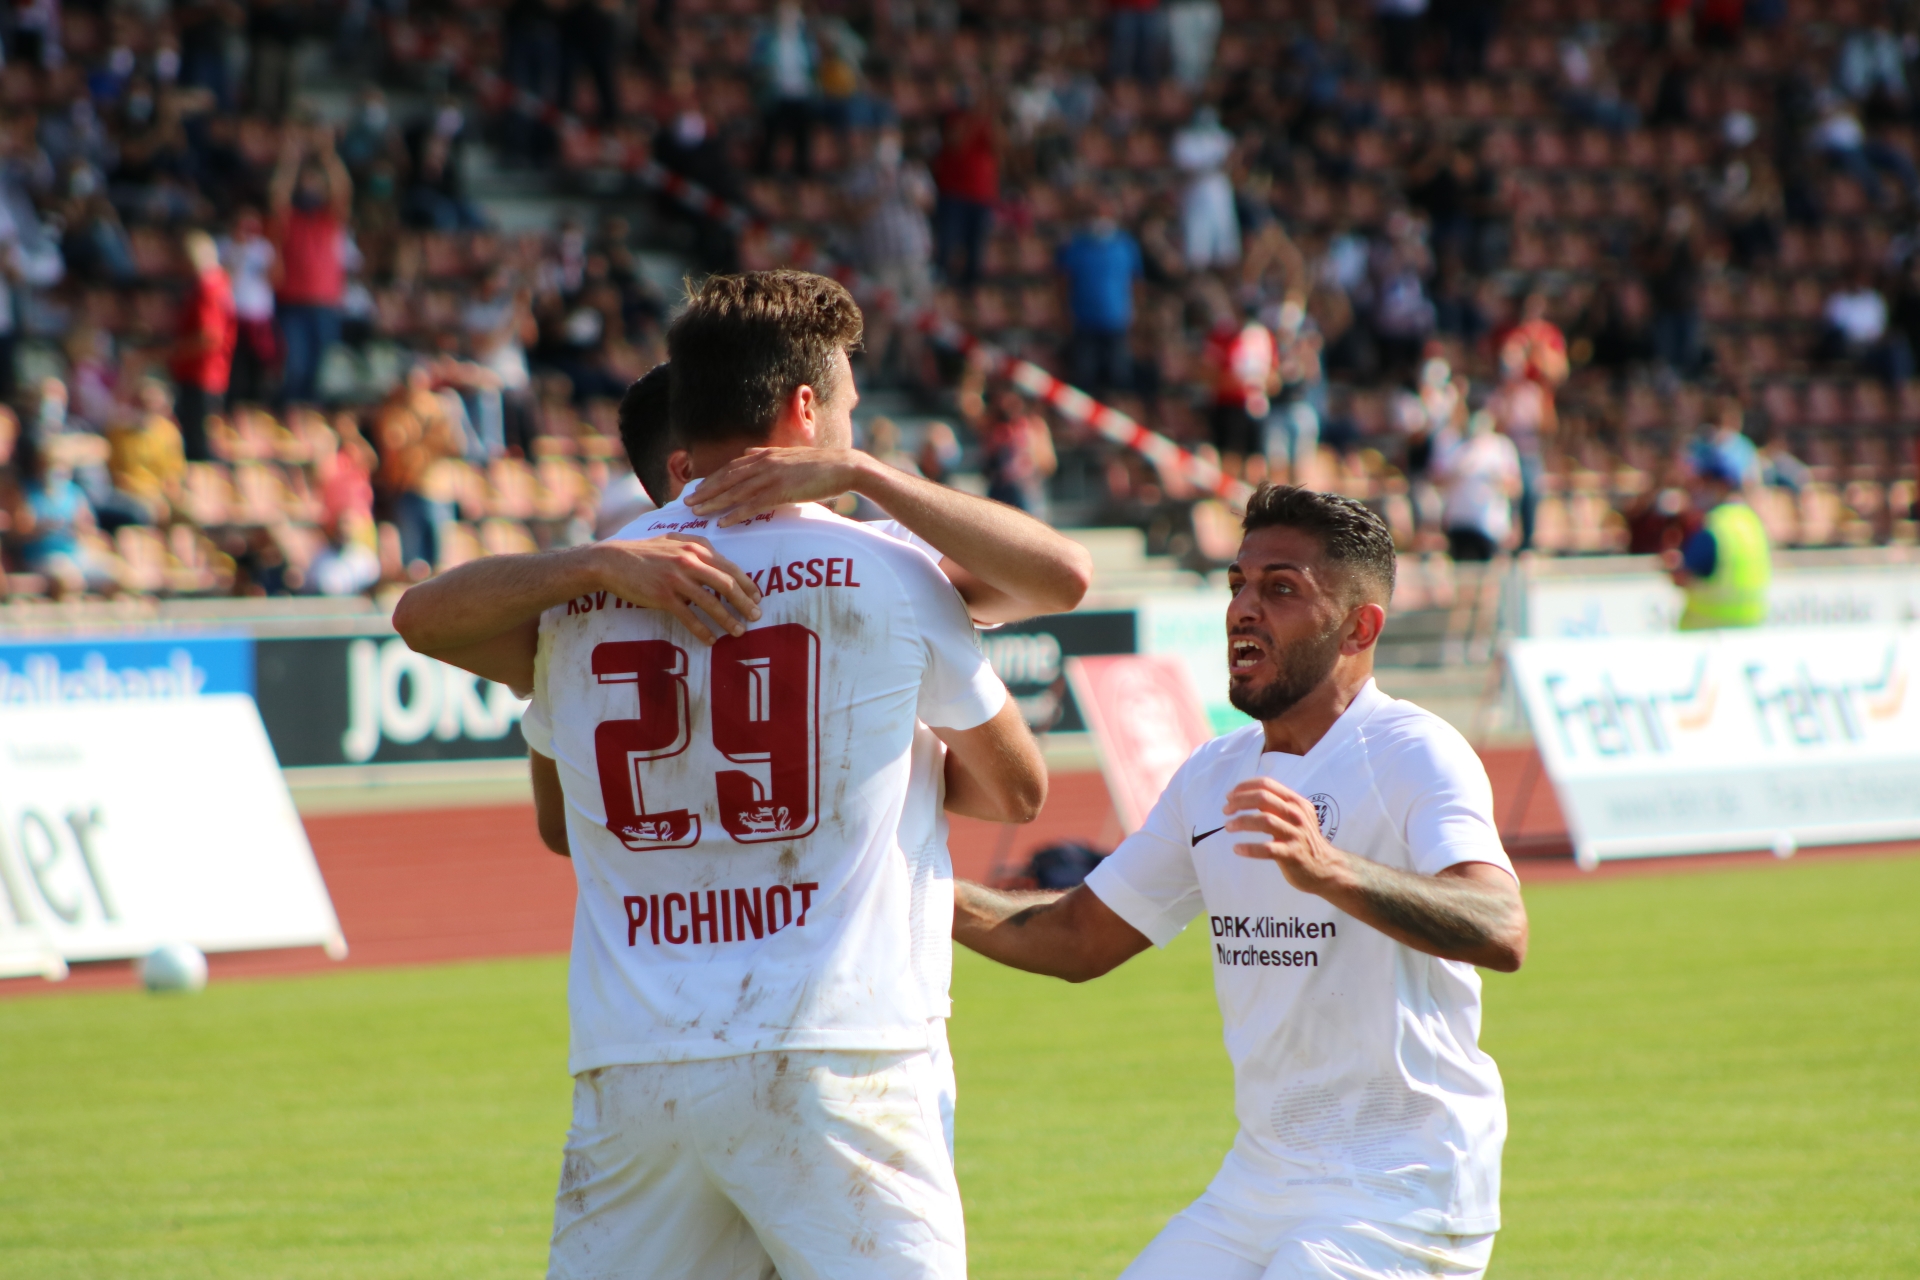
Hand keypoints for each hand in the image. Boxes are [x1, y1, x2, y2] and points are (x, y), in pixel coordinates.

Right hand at [590, 534, 761, 642]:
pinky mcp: (663, 596)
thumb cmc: (644, 552)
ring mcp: (676, 579)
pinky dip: (702, 630)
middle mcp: (689, 561)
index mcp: (695, 547)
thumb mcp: (673, 541)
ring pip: (711, 603)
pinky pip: (689, 617)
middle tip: (757, 616)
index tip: (757, 597)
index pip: (730, 567)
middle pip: (727, 584)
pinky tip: (711, 640)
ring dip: (728, 620)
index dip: (747, 584)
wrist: (612, 561)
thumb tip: (718, 559)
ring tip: (739, 631)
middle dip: (745, 603)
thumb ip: (696, 548)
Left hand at [685, 447, 866, 525]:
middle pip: (727, 479)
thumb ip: (767, 456)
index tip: (697, 489)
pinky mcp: (782, 491)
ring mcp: (772, 477)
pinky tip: (723, 523)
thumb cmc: (819, 465)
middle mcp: (764, 463)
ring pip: (736, 492)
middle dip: (705, 492)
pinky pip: (753, 505)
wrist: (844, 467)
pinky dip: (736, 514)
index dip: (711, 479)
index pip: (730, 468)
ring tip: (698, 514)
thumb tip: (749, 454)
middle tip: (687, 504)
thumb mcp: (789, 456)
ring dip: (714, 503)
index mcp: (765, 455)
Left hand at [1223, 778, 1347, 895]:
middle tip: (1226, 811)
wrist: (1325, 867)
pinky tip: (1237, 849)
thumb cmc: (1304, 839)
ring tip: (1228, 827)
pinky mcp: (1292, 854)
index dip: (1244, 787)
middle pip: (1263, 798)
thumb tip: (1244, 797)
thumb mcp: (1296, 816)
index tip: (1230, 796)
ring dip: (1241, 822)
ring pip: (1264, 820)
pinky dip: (1249, 848)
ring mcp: (1295, 834)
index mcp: (1295, 802)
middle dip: (1239, 801)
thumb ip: (1276, 805)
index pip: (1266, 784)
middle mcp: (1296, 814)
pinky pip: (1267, 849)